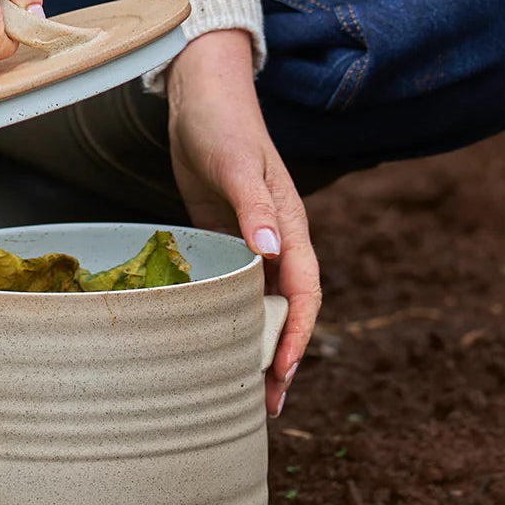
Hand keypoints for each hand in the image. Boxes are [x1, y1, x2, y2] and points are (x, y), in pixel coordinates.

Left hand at [165, 29, 320, 415]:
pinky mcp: (219, 239)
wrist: (201, 100)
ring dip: (251, 343)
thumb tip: (272, 253)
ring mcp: (246, 243)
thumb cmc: (223, 127)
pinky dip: (224, 316)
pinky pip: (228, 287)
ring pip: (257, 304)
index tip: (282, 370)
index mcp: (290, 228)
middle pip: (284, 310)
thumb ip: (255, 208)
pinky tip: (207, 341)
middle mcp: (274, 242)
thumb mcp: (238, 165)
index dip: (297, 333)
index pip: (304, 292)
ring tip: (239, 389)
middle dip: (279, 355)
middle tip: (265, 405)